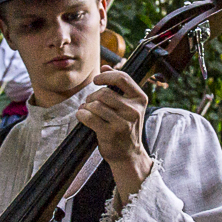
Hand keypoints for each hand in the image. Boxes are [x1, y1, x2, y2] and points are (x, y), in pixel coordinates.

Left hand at [77, 68, 152, 195]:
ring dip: (86, 106)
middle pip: (104, 92)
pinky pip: (89, 117)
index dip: (106, 75)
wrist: (129, 155)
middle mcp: (134, 110)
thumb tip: (104, 66)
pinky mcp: (111, 133)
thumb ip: (118, 86)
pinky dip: (82, 114)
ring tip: (87, 111)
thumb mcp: (128, 106)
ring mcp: (123, 122)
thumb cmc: (125, 127)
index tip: (96, 80)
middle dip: (92, 96)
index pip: (122, 78)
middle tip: (90, 103)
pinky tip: (82, 116)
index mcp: (140, 99)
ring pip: (95, 104)